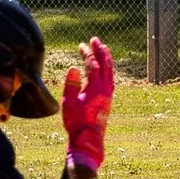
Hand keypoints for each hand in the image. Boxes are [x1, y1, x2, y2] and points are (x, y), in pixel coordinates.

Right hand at [61, 36, 114, 171]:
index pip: (92, 65)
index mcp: (95, 88)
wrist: (88, 139)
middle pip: (105, 64)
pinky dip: (108, 68)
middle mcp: (105, 89)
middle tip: (94, 40)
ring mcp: (109, 93)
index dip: (87, 54)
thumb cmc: (76, 123)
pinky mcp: (108, 97)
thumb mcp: (69, 104)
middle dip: (100, 50)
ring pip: (110, 70)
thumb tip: (74, 68)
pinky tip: (104, 67)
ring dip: (106, 58)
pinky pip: (110, 77)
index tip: (81, 45)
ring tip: (102, 48)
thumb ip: (71, 85)